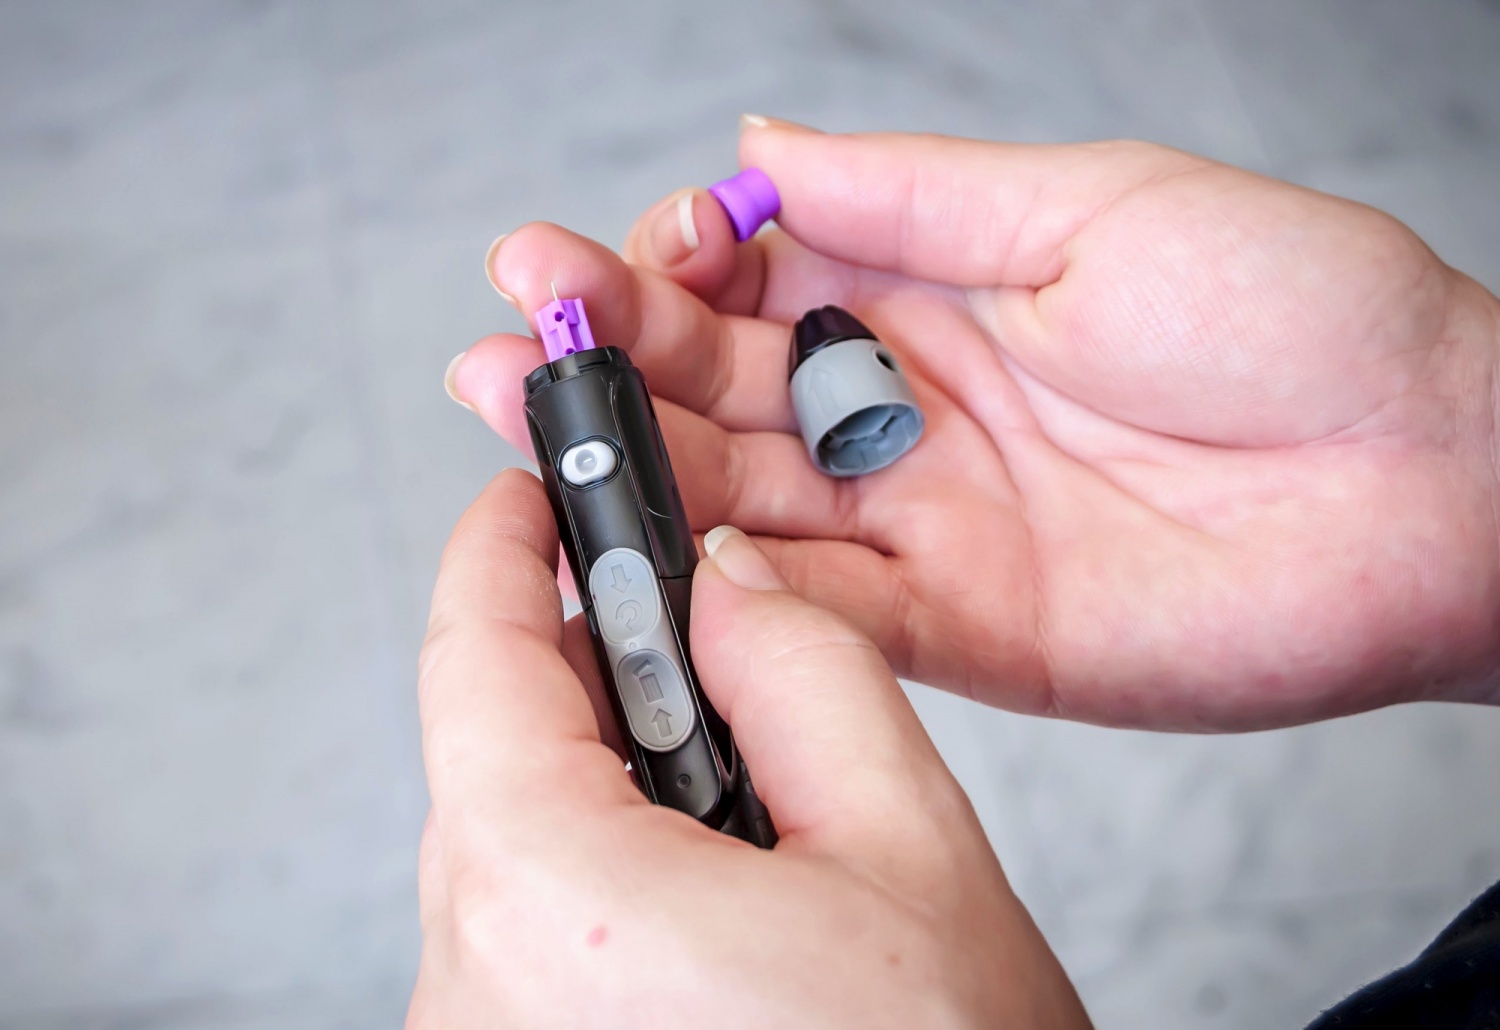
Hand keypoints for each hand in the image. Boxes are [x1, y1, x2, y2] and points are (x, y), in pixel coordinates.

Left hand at [407, 470, 1087, 1027]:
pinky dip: (598, 881)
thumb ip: (808, 674)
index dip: (504, 549)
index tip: (529, 492)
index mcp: (550, 898)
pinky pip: (522, 936)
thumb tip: (731, 585)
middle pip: (492, 755)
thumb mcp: (910, 850)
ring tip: (744, 813)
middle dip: (589, 677)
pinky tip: (710, 901)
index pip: (476, 659)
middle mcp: (470, 988)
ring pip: (511, 849)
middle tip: (693, 642)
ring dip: (607, 789)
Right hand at [452, 122, 1499, 729]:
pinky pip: (826, 611)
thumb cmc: (1294, 311)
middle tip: (515, 334)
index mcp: (933, 292)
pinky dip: (741, 586)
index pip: (756, 281)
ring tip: (532, 421)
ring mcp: (926, 523)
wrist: (1435, 478)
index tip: (611, 252)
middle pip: (725, 391)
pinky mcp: (962, 629)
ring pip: (749, 501)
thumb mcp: (1086, 205)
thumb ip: (906, 198)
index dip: (669, 266)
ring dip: (640, 469)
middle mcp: (909, 409)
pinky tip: (660, 546)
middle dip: (614, 360)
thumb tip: (754, 147)